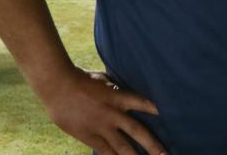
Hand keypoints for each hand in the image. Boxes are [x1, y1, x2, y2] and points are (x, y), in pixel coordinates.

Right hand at [41, 68, 164, 154]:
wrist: (58, 86)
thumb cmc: (82, 79)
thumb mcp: (105, 80)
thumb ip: (117, 89)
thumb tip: (126, 92)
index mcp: (118, 97)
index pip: (143, 103)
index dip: (155, 110)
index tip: (168, 117)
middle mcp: (112, 114)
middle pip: (136, 131)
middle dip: (152, 144)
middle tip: (164, 154)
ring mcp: (100, 127)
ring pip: (121, 147)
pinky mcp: (88, 136)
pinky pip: (104, 150)